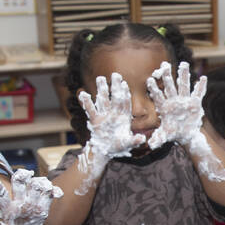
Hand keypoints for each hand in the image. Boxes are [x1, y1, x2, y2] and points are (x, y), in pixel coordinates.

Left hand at [0, 169, 59, 224]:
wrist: (21, 221)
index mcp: (6, 207)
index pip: (1, 197)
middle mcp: (18, 199)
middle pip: (18, 184)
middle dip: (20, 179)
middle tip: (22, 175)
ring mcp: (31, 196)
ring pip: (34, 184)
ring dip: (40, 183)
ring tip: (45, 185)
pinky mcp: (42, 197)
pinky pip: (49, 192)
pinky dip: (54, 192)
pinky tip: (58, 193)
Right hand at [75, 73, 145, 193]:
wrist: (106, 150)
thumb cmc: (119, 146)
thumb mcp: (127, 144)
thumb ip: (134, 141)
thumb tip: (142, 139)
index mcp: (124, 117)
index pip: (125, 103)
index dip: (125, 94)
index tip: (124, 84)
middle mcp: (114, 114)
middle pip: (114, 98)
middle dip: (115, 87)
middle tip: (115, 74)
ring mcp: (104, 116)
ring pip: (103, 100)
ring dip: (102, 90)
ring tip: (100, 78)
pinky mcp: (95, 120)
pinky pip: (90, 110)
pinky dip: (86, 102)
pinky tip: (82, 93)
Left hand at [147, 60, 224, 181]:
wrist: (185, 134)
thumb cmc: (173, 133)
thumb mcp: (164, 136)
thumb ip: (158, 138)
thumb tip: (150, 145)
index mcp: (165, 107)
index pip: (158, 96)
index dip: (154, 89)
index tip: (149, 80)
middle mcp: (174, 101)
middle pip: (170, 87)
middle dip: (167, 77)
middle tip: (164, 66)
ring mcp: (184, 101)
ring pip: (183, 86)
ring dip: (184, 75)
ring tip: (184, 64)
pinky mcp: (195, 103)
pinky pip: (198, 94)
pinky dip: (201, 87)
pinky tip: (202, 78)